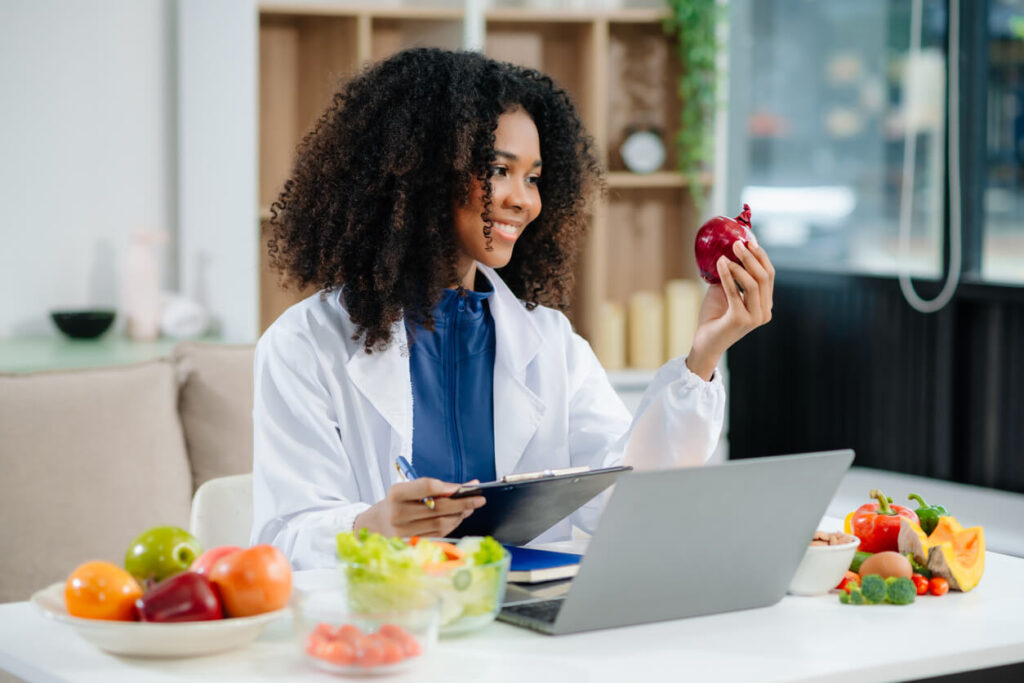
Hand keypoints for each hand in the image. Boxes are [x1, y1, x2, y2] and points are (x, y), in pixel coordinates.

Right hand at [353, 478, 484, 536]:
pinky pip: (439, 534)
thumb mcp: (406, 489)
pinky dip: (452, 525)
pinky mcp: (412, 545)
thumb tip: (462, 488)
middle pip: (438, 508)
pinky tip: (459, 517)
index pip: (426, 487)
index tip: (462, 487)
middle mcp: (398, 514)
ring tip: (470, 507)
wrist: (376, 525)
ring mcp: (404, 533)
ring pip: (441, 523)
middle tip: (479, 498)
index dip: (447, 487)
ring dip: (460, 515)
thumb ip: (430, 487)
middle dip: (462, 503)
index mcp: (395, 494)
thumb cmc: (396, 503)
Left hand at [686, 240, 774, 379]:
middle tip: (737, 243)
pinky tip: (721, 263)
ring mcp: (754, 318)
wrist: (705, 342)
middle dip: (752, 257)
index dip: (761, 256)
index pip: (769, 275)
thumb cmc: (714, 316)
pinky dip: (728, 276)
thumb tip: (729, 250)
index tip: (749, 241)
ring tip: (726, 255)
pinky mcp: (740, 320)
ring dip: (739, 265)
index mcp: (765, 304)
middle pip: (765, 277)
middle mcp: (764, 312)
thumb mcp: (725, 291)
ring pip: (754, 284)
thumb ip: (732, 275)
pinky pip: (735, 292)